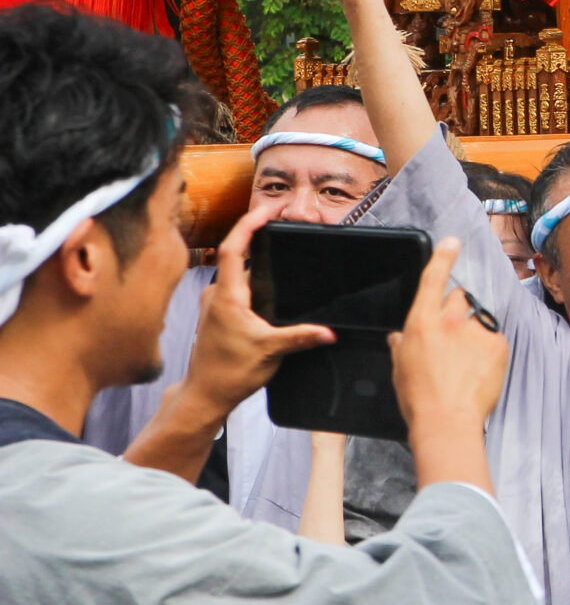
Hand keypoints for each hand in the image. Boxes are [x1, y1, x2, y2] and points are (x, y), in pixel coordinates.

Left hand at [180, 206, 335, 419]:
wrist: (204, 394)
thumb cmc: (228, 373)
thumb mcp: (271, 351)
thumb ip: (302, 337)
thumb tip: (329, 331)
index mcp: (227, 297)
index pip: (234, 248)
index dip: (250, 223)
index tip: (270, 209)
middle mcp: (216, 295)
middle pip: (234, 252)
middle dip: (257, 230)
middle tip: (280, 217)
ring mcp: (214, 303)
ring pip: (235, 269)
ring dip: (254, 253)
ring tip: (277, 241)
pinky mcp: (216, 313)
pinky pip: (234, 284)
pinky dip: (250, 273)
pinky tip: (267, 278)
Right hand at [388, 238, 509, 438]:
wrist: (447, 420)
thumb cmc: (419, 398)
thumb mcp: (400, 367)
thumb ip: (402, 344)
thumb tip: (399, 336)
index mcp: (421, 321)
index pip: (433, 278)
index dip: (443, 256)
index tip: (452, 242)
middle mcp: (450, 319)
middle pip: (459, 298)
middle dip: (457, 311)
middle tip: (453, 339)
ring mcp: (476, 329)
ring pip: (478, 321)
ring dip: (473, 335)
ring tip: (466, 365)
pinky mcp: (498, 342)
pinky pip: (494, 339)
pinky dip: (489, 351)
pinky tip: (479, 371)